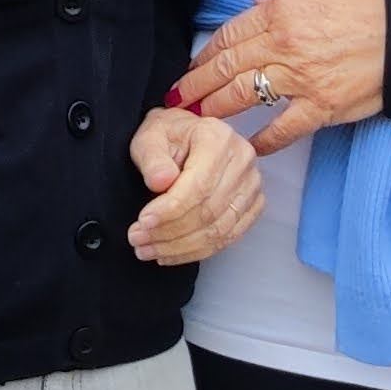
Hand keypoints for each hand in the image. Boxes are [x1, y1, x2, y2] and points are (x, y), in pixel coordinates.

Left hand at [126, 106, 264, 264]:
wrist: (186, 138)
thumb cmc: (167, 136)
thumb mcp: (149, 137)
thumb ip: (152, 158)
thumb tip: (161, 182)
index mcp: (218, 137)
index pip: (198, 185)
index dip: (169, 209)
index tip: (143, 222)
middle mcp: (242, 160)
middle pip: (208, 211)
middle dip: (169, 232)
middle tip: (138, 240)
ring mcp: (251, 185)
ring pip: (218, 229)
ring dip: (180, 246)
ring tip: (148, 250)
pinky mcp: (252, 205)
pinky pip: (227, 238)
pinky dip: (197, 251)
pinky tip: (170, 253)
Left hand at [174, 0, 390, 158]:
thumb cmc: (369, 6)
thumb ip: (282, 3)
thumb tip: (255, 12)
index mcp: (280, 12)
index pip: (229, 35)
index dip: (205, 54)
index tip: (192, 66)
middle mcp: (283, 44)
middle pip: (226, 66)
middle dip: (196, 83)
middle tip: (178, 97)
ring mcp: (300, 78)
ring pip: (242, 95)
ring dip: (216, 107)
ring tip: (198, 117)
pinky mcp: (321, 106)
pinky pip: (281, 128)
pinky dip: (262, 140)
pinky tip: (246, 147)